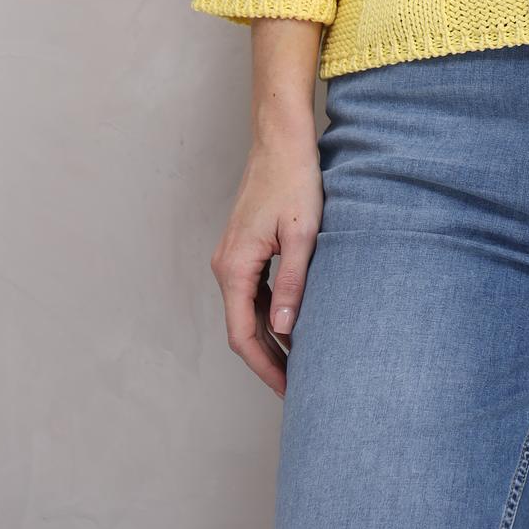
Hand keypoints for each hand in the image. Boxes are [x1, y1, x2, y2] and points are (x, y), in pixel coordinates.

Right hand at [209, 119, 323, 396]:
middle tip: (298, 387)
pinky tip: (293, 325)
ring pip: (246, 311)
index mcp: (234, 266)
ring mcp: (233, 256)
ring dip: (269, 338)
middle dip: (268, 360)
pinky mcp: (245, 247)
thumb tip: (282, 331)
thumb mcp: (302, 235)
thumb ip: (292, 284)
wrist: (282, 138)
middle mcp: (226, 265)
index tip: (288, 390)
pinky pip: (252, 292)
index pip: (241, 335)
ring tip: (300, 363)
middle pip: (241, 328)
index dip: (265, 367)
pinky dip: (269, 314)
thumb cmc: (295, 179)